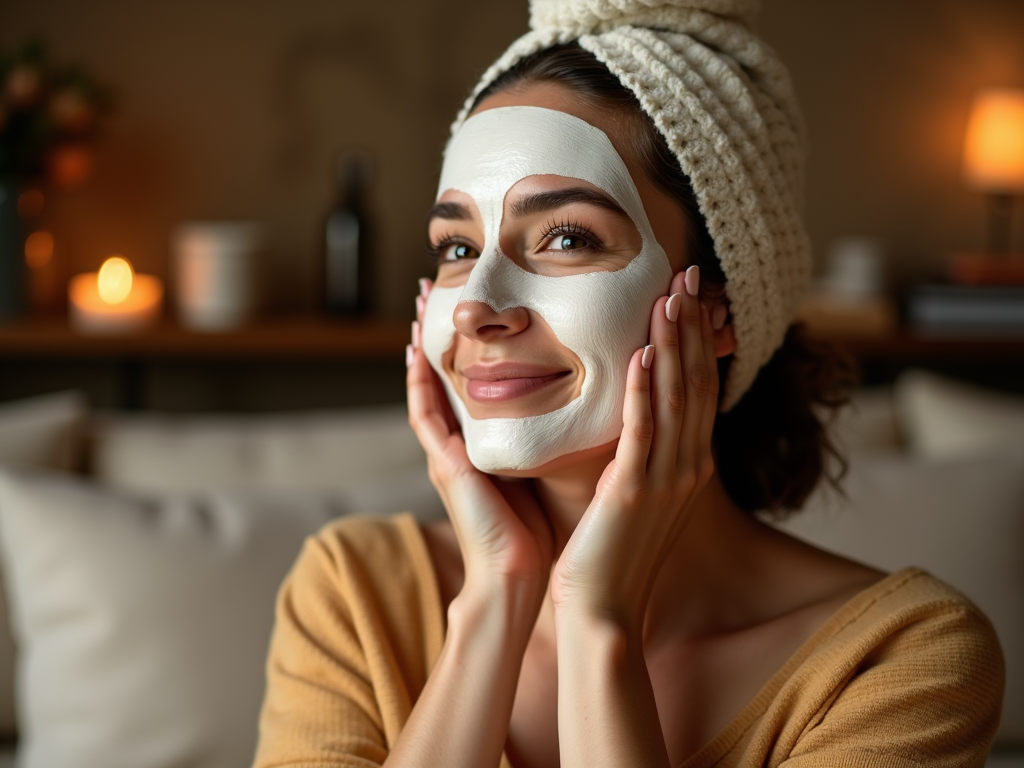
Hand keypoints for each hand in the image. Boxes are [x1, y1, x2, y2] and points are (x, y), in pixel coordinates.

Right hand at [407, 280, 553, 596]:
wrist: (521, 577)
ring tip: (418, 301)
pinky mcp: (445, 467)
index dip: (471, 341)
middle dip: (441, 329)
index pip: (474, 380)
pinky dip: (417, 386)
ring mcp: (448, 454)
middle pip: (446, 374)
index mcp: (487, 441)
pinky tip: (413, 353)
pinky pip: (425, 419)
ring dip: (421, 344)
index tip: (475, 302)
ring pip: (429, 387)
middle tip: (434, 283)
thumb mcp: (549, 468)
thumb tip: (590, 400)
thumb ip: (554, 435)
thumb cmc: (541, 529)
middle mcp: (461, 442)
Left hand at [550, 266, 718, 625]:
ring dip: (671, 344)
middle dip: (690, 325)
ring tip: (667, 296)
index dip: (695, 338)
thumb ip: (641, 453)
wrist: (605, 610)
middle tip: (687, 274)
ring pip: (674, 398)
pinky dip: (643, 392)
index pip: (698, 387)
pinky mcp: (634, 493)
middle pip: (694, 382)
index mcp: (689, 464)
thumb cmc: (613, 553)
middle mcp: (687, 466)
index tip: (688, 294)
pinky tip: (639, 356)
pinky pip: (643, 433)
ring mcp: (666, 480)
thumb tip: (633, 415)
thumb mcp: (637, 494)